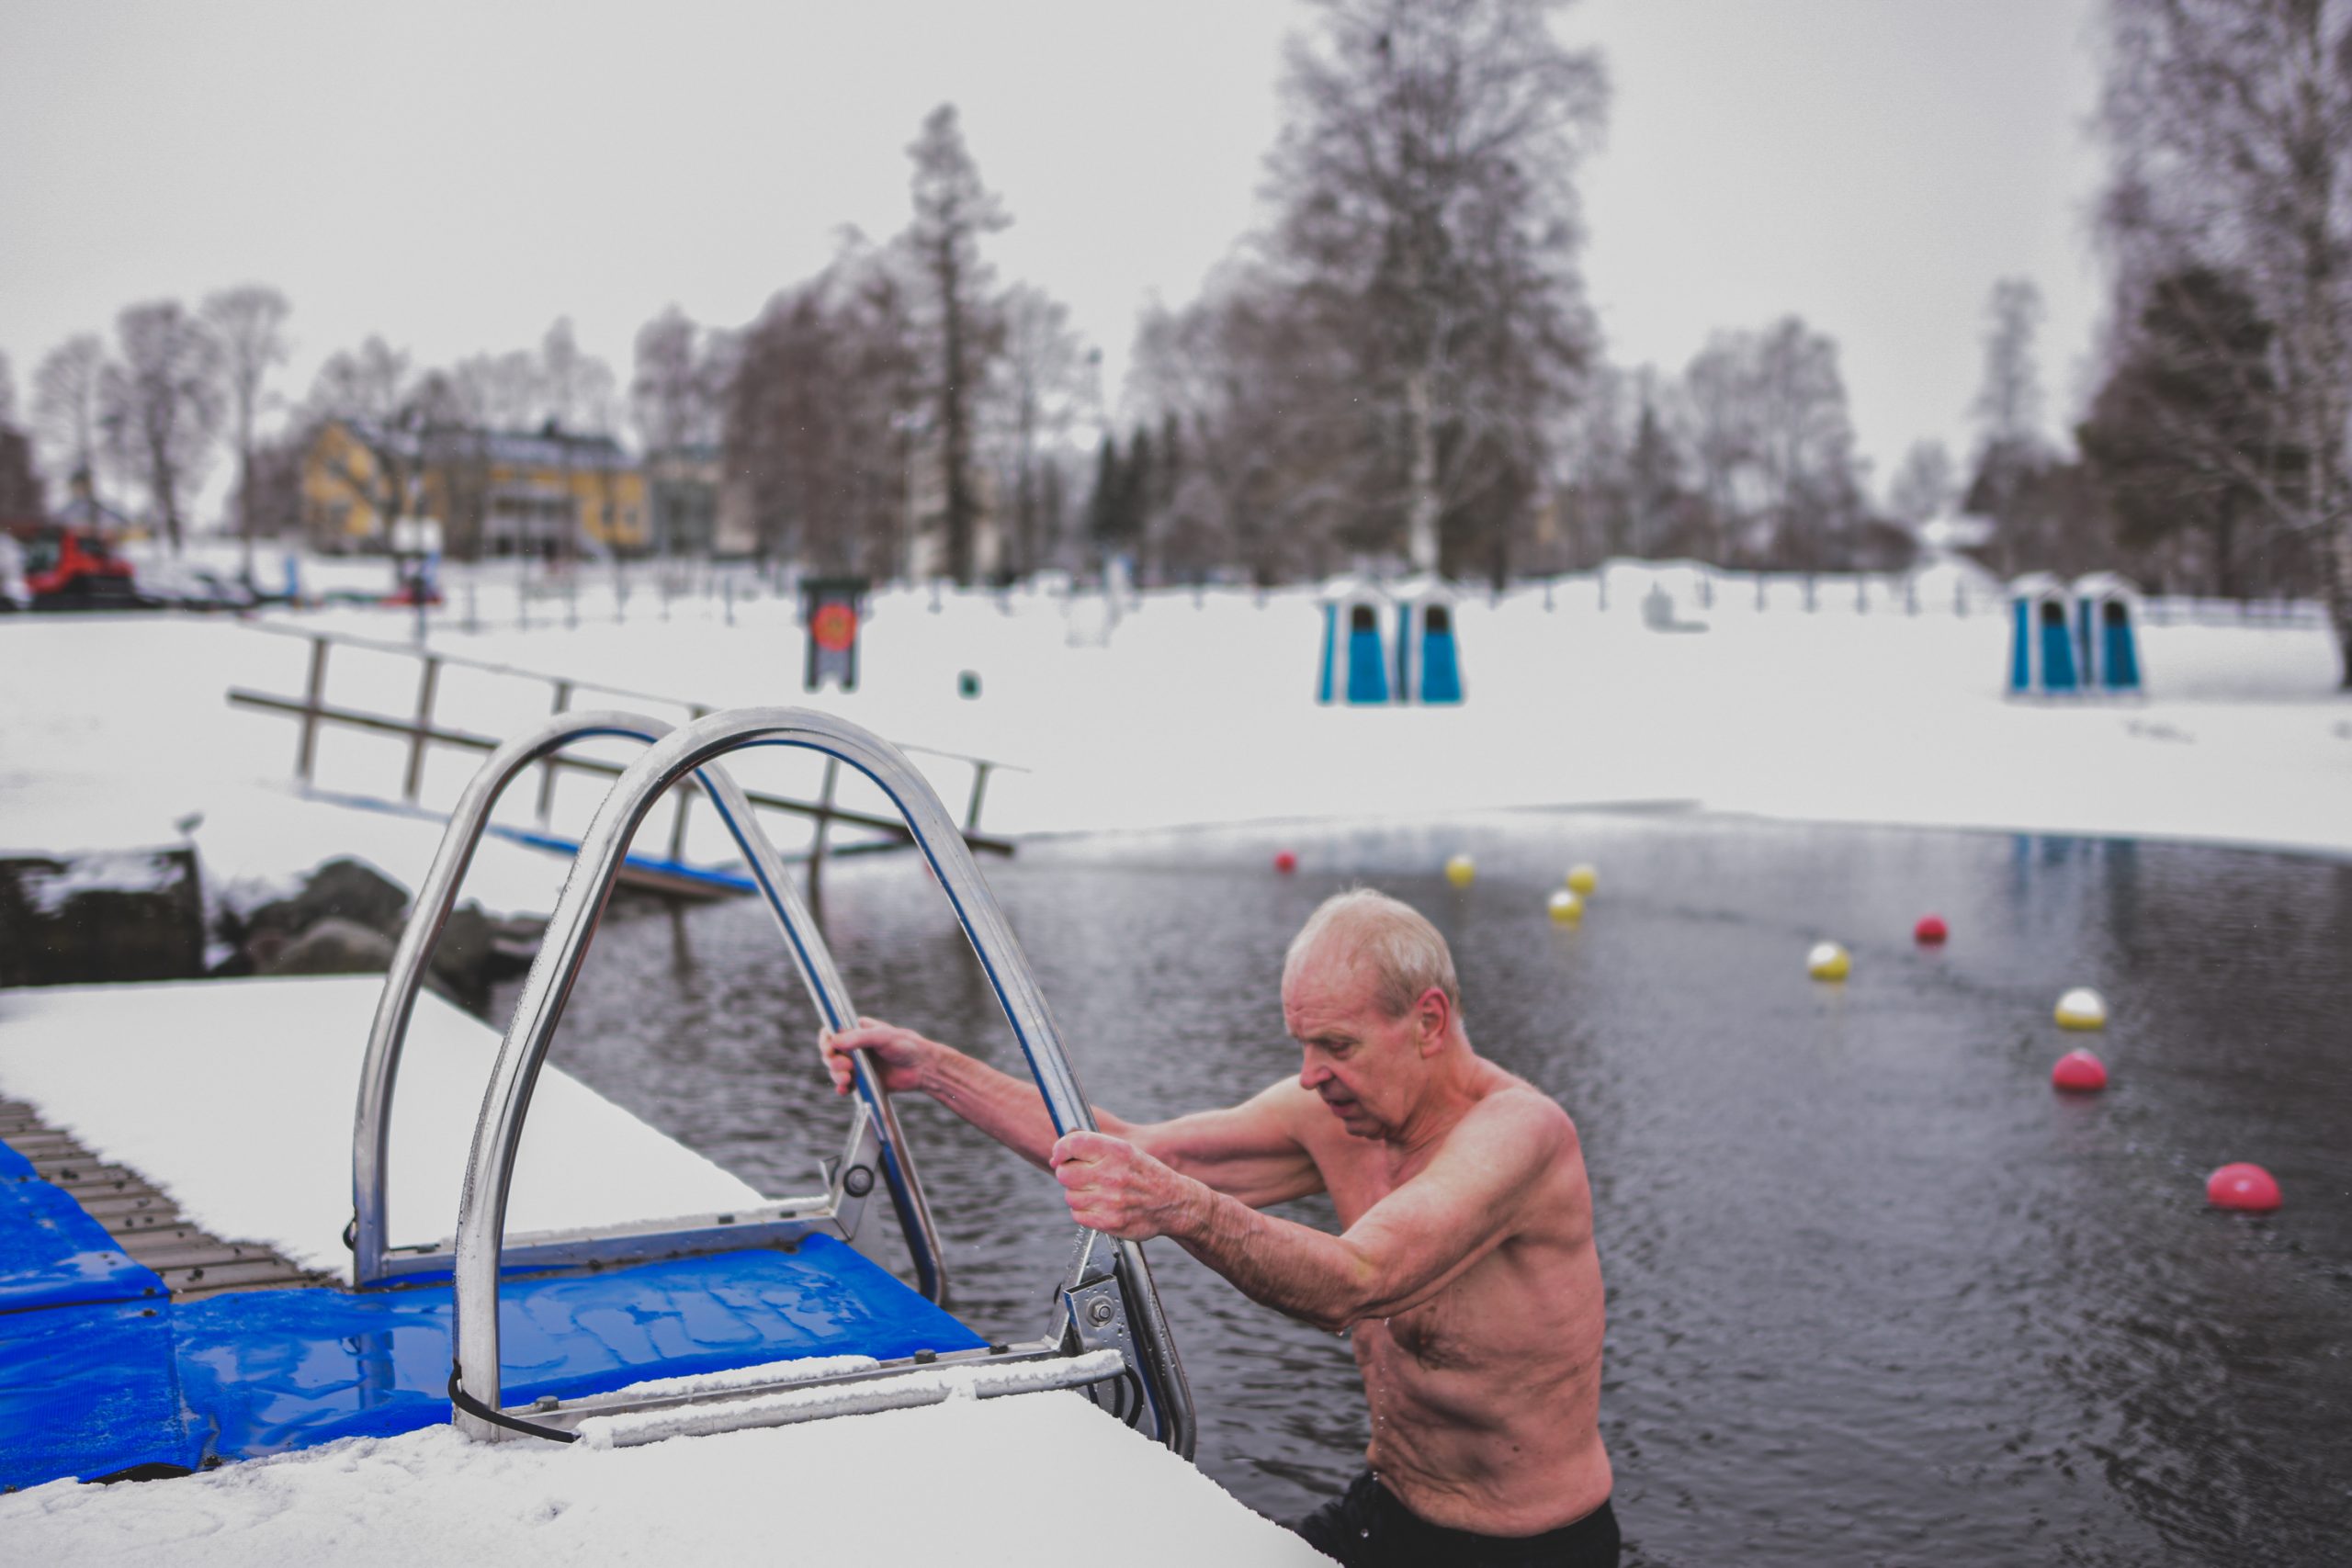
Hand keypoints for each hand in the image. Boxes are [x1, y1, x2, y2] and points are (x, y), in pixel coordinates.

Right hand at [819, 1016, 930, 1096]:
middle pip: (830, 1053)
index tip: (829, 1049)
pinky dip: (841, 1088)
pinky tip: (844, 1090)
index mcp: (857, 1030)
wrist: (923, 1068)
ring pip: (835, 1070)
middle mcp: (854, 1047)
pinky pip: (845, 1085)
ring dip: (836, 1075)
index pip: (831, 1032)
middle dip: (832, 1061)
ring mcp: (858, 1065)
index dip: (826, 1041)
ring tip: (847, 1079)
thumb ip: (859, 1038)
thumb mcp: (883, 1036)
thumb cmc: (906, 1046)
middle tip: (847, 1066)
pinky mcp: (863, 1081)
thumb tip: (835, 1041)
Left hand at [1050, 1131, 1202, 1241]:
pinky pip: (1077, 1215)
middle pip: (1065, 1173)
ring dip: (1078, 1194)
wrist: (1173, 1203)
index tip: (1059, 1156)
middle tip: (1081, 1176)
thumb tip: (1058, 1152)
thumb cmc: (1145, 1174)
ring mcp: (1111, 1200)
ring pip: (1070, 1196)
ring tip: (1097, 1193)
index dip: (1060, 1149)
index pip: (1073, 1143)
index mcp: (1117, 1151)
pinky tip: (1100, 1206)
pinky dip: (1084, 1211)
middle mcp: (1113, 1174)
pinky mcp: (1109, 1222)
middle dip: (1068, 1174)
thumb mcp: (1126, 1151)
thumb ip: (1095, 1147)